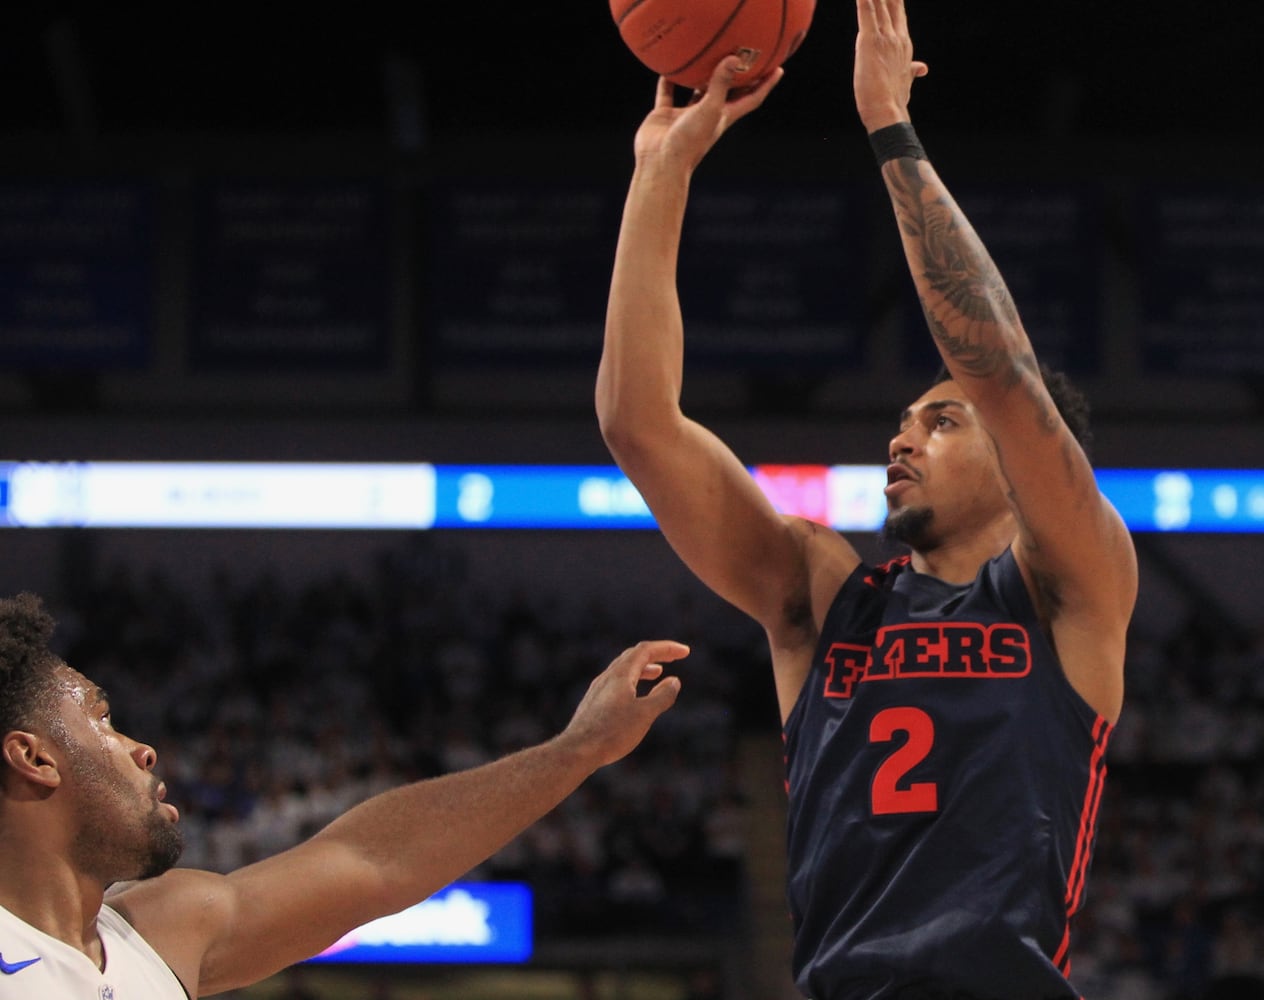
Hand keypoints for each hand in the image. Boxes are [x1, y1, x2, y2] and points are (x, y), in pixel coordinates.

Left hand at [561, 639, 688, 767]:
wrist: (577, 751)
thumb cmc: (612, 733)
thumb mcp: (644, 714)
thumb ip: (662, 696)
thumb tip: (674, 681)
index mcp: (621, 675)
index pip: (645, 650)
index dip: (667, 648)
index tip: (685, 652)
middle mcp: (607, 677)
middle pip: (633, 656)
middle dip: (656, 654)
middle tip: (675, 657)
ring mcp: (598, 690)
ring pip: (623, 670)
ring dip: (643, 668)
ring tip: (657, 673)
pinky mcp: (594, 703)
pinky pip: (616, 683)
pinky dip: (632, 682)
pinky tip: (635, 696)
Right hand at [632, 57, 782, 173]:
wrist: (660, 165)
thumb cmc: (689, 142)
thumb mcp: (710, 110)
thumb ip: (720, 84)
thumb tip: (734, 58)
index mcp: (725, 117)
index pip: (751, 98)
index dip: (766, 85)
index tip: (779, 69)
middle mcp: (708, 115)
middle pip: (727, 91)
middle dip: (737, 75)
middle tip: (745, 53)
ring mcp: (686, 115)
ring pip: (696, 90)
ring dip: (701, 75)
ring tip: (707, 53)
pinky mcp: (665, 115)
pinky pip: (667, 92)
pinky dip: (668, 80)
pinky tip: (667, 64)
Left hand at [854, 0, 927, 131]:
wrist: (889, 112)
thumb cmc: (893, 100)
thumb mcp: (905, 80)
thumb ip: (912, 69)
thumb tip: (922, 68)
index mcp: (903, 42)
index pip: (898, 10)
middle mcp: (896, 35)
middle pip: (891, 0)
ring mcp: (885, 37)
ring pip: (879, 2)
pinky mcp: (870, 42)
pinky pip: (865, 12)